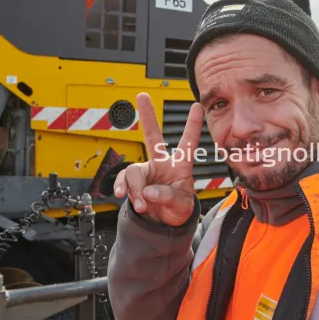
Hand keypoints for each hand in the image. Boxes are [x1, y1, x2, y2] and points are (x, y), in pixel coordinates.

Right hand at [113, 93, 203, 225]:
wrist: (163, 223)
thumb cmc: (178, 210)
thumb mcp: (181, 206)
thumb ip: (168, 197)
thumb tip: (149, 191)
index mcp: (180, 166)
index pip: (188, 143)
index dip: (192, 125)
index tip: (197, 106)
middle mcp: (162, 164)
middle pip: (153, 136)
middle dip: (147, 116)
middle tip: (142, 96)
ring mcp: (146, 171)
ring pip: (134, 170)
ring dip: (135, 188)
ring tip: (142, 204)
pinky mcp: (133, 182)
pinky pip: (123, 180)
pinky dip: (121, 188)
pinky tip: (122, 195)